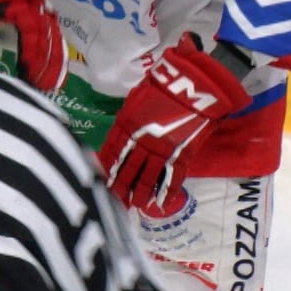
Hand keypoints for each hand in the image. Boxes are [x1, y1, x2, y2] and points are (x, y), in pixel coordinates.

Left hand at [97, 40, 250, 209]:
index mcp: (127, 124)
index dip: (106, 165)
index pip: (112, 150)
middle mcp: (141, 140)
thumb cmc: (163, 84)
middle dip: (119, 185)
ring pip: (147, 176)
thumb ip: (128, 117)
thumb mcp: (136, 97)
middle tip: (113, 200)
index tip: (99, 177)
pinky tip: (160, 204)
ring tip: (134, 205)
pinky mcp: (181, 154)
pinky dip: (166, 191)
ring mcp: (161, 149)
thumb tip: (122, 132)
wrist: (192, 86)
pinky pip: (172, 176)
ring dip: (140, 192)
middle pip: (127, 167)